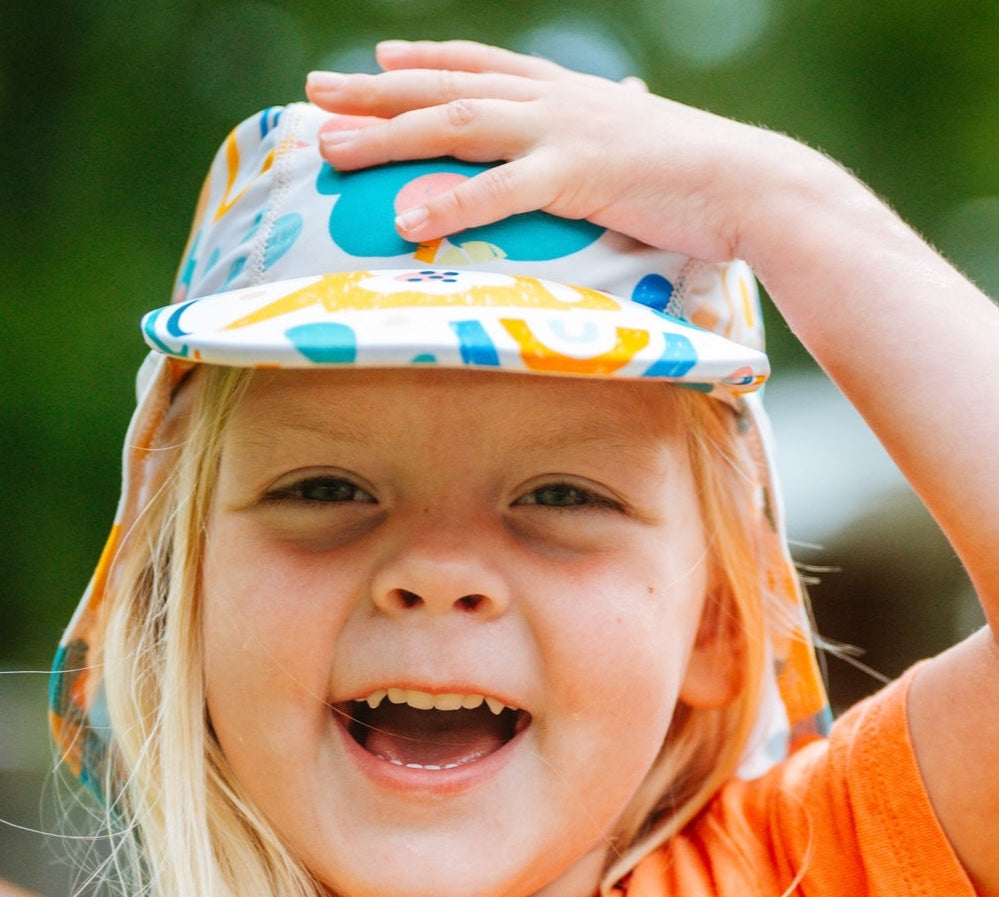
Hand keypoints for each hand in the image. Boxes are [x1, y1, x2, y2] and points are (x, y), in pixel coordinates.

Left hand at [305, 39, 790, 262]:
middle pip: (447, 88)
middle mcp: (552, 99)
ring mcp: (562, 131)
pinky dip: (451, 200)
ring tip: (332, 150)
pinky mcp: (578, 172)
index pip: (478, 68)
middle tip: (316, 95)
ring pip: (458, 125)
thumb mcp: (633, 142)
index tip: (373, 64)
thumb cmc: (690, 173)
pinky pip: (502, 187)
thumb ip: (605, 129)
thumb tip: (611, 113)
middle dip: (376, 94)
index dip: (422, 63)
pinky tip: (403, 216)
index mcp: (563, 92)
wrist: (748, 183)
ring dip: (390, 137)